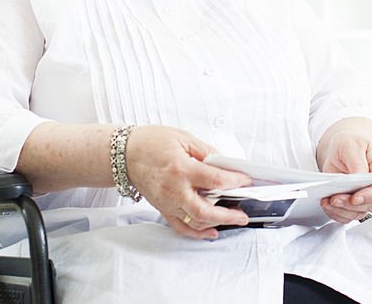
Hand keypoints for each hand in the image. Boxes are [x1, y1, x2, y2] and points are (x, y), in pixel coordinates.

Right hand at [125, 126, 251, 239]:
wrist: (124, 155)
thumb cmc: (151, 143)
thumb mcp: (183, 138)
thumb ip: (206, 152)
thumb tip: (225, 163)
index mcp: (182, 169)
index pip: (215, 180)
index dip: (235, 182)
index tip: (246, 181)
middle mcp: (174, 190)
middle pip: (206, 211)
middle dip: (229, 215)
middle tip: (243, 215)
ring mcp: (167, 202)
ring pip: (195, 222)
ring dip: (216, 224)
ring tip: (232, 221)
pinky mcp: (162, 208)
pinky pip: (180, 226)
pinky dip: (196, 233)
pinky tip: (210, 233)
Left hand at [318, 133, 371, 223]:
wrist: (343, 146)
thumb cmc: (352, 143)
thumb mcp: (353, 145)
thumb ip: (358, 162)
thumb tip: (361, 178)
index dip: (370, 196)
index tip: (354, 197)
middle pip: (370, 204)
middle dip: (350, 205)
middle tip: (335, 199)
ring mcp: (365, 196)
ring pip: (358, 213)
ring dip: (341, 211)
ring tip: (328, 201)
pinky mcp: (352, 202)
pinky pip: (347, 215)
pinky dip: (336, 213)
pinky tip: (327, 204)